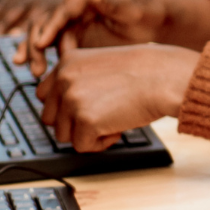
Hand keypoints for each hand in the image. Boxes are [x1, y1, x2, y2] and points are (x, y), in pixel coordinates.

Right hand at [18, 0, 209, 75]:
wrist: (155, 22)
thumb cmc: (148, 10)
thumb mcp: (134, 6)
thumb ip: (113, 1)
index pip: (63, 7)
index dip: (51, 24)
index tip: (42, 42)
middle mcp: (76, 4)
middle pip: (47, 20)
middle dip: (36, 41)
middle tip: (34, 63)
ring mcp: (74, 19)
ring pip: (47, 34)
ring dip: (36, 51)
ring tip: (35, 71)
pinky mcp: (75, 34)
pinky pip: (55, 45)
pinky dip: (46, 58)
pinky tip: (42, 73)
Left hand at [35, 44, 199, 150]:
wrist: (165, 77)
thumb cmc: (145, 72)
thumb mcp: (102, 64)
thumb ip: (80, 79)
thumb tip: (65, 106)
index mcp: (67, 62)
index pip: (44, 95)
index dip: (64, 107)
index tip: (82, 110)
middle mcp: (64, 79)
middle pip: (50, 118)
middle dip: (73, 123)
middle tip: (100, 117)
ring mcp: (72, 100)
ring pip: (64, 135)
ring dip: (86, 134)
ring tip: (112, 119)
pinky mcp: (85, 121)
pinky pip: (82, 146)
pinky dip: (101, 143)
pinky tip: (118, 127)